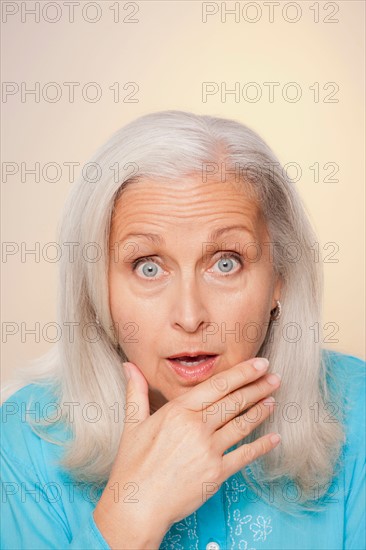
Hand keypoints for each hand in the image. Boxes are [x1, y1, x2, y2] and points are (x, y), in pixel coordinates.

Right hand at [94, 357, 280, 547]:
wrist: (137, 506)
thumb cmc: (133, 465)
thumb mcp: (133, 423)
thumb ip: (136, 391)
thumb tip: (129, 366)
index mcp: (178, 411)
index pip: (217, 385)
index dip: (242, 373)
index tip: (258, 364)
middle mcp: (197, 427)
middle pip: (234, 401)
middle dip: (257, 387)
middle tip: (274, 377)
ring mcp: (209, 450)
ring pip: (242, 424)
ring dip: (260, 411)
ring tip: (273, 400)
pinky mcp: (216, 473)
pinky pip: (244, 455)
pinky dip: (261, 446)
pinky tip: (274, 438)